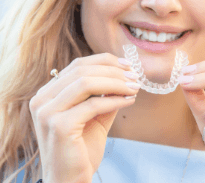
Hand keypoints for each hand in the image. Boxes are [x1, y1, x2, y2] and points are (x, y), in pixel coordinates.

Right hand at [29, 53, 140, 182]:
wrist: (70, 181)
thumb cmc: (82, 148)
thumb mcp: (95, 114)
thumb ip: (105, 94)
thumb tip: (125, 74)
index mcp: (48, 93)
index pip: (78, 65)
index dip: (105, 61)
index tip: (128, 65)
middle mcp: (42, 99)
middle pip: (82, 70)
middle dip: (114, 71)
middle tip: (135, 76)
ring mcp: (47, 112)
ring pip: (87, 83)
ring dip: (116, 82)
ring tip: (135, 87)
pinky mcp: (58, 126)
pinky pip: (93, 104)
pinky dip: (115, 99)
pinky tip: (130, 101)